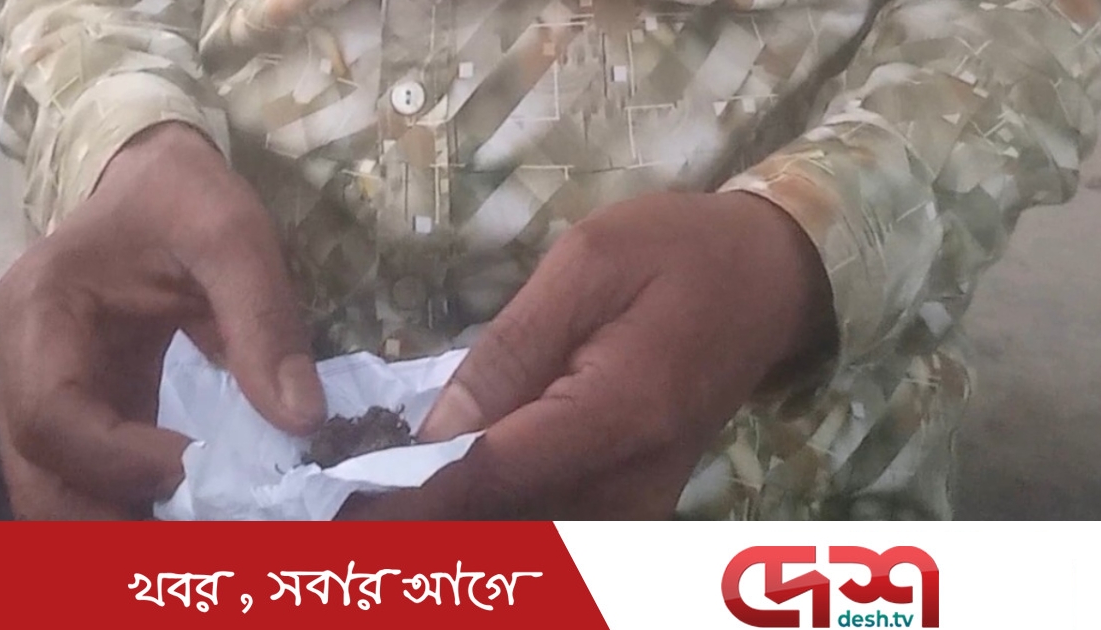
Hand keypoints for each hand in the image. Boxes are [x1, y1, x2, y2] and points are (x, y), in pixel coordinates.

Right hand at [0, 123, 326, 519]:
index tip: (195, 468)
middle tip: (192, 555)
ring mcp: (43, 393)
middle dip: (105, 526)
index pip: (52, 412)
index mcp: (43, 310)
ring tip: (199, 547)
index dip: (117, 457)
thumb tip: (302, 421)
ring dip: (118, 529)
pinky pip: (89, 479)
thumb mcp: (234, 238)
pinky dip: (133, 511)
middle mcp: (22, 363)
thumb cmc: (185, 198)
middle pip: (37, 474)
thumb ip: (264, 324)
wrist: (155, 184)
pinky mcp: (81, 413)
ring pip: (54, 490)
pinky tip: (194, 523)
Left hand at [339, 191, 833, 519]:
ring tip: (376, 505)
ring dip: (451, 529)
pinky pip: (550, 532)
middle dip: (418, 527)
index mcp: (615, 416)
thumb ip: (509, 352)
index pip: (485, 482)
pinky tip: (446, 493)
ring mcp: (637, 506)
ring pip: (524, 545)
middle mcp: (629, 485)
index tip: (330, 507)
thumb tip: (435, 434)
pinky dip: (492, 523)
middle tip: (336, 512)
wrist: (770, 281)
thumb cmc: (678, 252)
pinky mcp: (635, 507)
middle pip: (501, 534)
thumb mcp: (586, 265)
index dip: (400, 499)